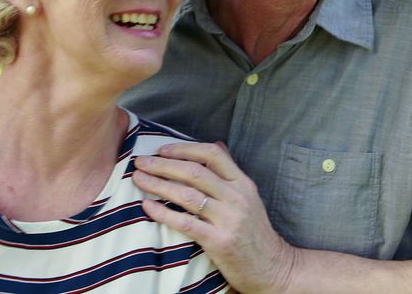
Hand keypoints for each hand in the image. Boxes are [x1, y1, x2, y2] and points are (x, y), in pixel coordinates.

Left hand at [133, 143, 297, 293]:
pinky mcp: (219, 242)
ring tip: (139, 179)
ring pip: (187, 195)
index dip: (184, 149)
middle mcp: (236, 197)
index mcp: (243, 183)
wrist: (272, 267)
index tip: (162, 149)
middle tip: (140, 162)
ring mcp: (228, 219)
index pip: (213, 154)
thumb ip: (231, 171)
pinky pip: (186, 223)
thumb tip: (217, 144)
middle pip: (195, 172)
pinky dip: (163, 213)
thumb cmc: (255, 231)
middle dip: (163, 165)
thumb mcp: (249, 196)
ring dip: (158, 185)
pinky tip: (147, 206)